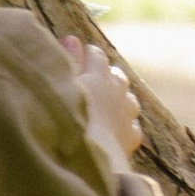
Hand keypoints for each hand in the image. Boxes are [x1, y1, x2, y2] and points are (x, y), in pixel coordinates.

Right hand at [67, 39, 142, 169]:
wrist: (85, 157)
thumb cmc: (65, 118)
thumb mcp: (61, 85)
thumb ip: (68, 61)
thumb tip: (72, 38)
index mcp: (98, 75)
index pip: (96, 56)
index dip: (87, 56)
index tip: (78, 59)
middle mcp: (117, 92)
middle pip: (116, 76)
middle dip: (106, 76)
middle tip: (91, 83)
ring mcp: (127, 115)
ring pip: (129, 99)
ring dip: (119, 99)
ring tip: (105, 106)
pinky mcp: (131, 138)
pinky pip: (132, 126)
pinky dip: (125, 125)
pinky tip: (115, 131)